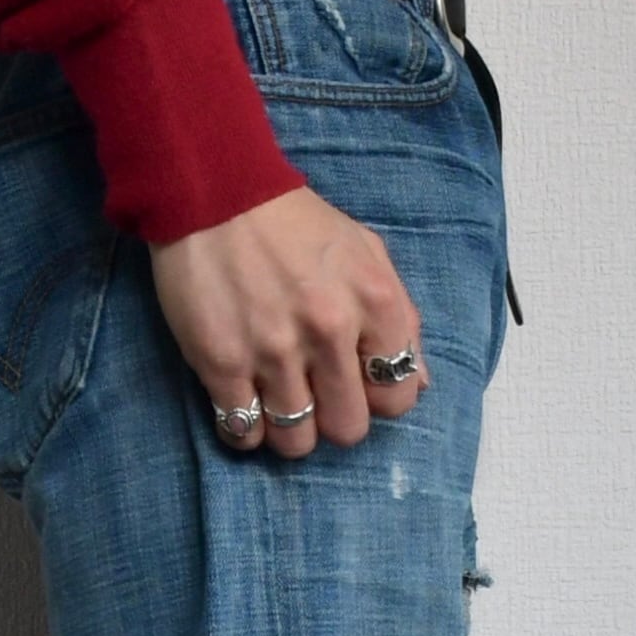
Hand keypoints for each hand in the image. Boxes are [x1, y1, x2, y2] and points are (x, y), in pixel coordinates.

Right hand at [150, 185, 428, 459]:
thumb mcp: (366, 255)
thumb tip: (421, 383)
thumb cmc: (295, 226)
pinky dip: (243, 431)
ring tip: (276, 402)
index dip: (377, 398)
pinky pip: (242, 433)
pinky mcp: (222, 362)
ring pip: (296, 442)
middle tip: (314, 395)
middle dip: (333, 419)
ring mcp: (273, 350)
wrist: (214, 193)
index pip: (398, 398)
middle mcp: (329, 330)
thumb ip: (400, 319)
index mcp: (374, 302)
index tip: (356, 383)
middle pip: (348, 429)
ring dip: (288, 431)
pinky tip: (242, 407)